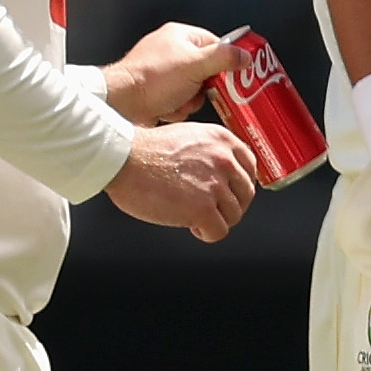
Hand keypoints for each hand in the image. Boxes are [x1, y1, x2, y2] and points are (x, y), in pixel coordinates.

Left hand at [103, 21, 236, 123]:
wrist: (122, 103)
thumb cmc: (151, 79)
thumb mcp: (197, 65)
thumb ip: (225, 58)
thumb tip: (245, 56)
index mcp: (180, 35)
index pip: (217, 44)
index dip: (226, 61)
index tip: (234, 74)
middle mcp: (170, 50)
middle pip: (207, 69)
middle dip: (205, 87)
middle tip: (201, 90)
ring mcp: (162, 71)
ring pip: (194, 88)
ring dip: (190, 100)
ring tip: (178, 100)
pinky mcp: (156, 90)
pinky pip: (179, 99)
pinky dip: (177, 107)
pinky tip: (167, 107)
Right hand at [108, 122, 255, 241]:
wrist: (120, 158)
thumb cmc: (142, 149)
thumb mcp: (188, 136)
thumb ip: (211, 151)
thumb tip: (223, 173)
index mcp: (222, 140)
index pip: (250, 167)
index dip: (238, 185)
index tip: (229, 193)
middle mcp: (224, 161)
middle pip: (245, 194)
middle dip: (229, 204)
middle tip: (209, 208)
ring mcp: (215, 186)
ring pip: (234, 215)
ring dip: (215, 219)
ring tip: (193, 215)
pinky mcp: (203, 209)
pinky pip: (219, 232)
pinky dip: (206, 233)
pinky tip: (191, 226)